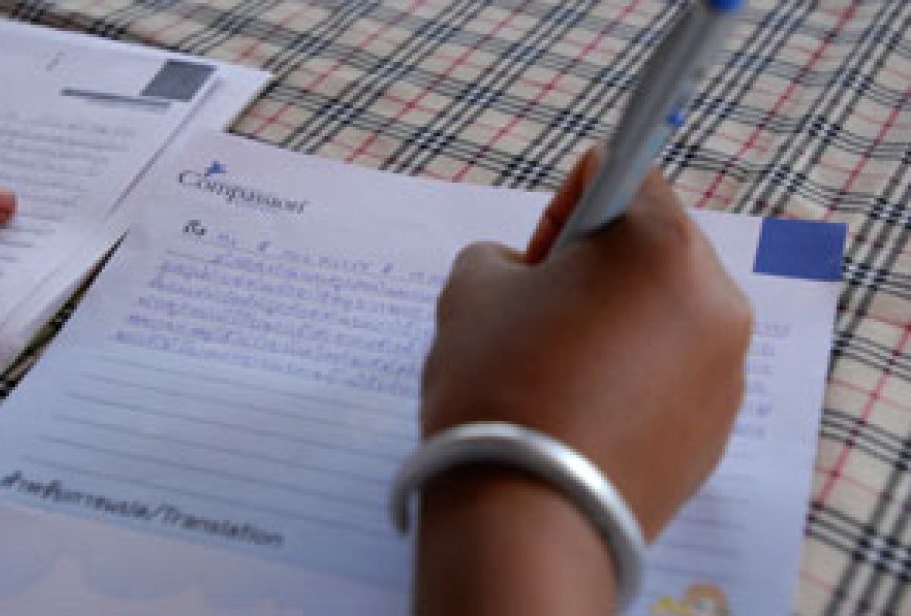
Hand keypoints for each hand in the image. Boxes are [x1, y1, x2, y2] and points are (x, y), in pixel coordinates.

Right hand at [416, 148, 751, 614]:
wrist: (525, 518)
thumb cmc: (498, 383)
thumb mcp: (473, 288)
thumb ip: (505, 252)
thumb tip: (535, 274)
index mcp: (663, 247)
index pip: (624, 177)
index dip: (569, 203)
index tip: (540, 256)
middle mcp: (716, 303)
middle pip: (654, 251)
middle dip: (598, 267)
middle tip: (544, 315)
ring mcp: (727, 374)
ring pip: (666, 315)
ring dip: (617, 322)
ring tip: (561, 371)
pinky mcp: (719, 432)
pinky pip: (675, 375)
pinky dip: (635, 377)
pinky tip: (586, 412)